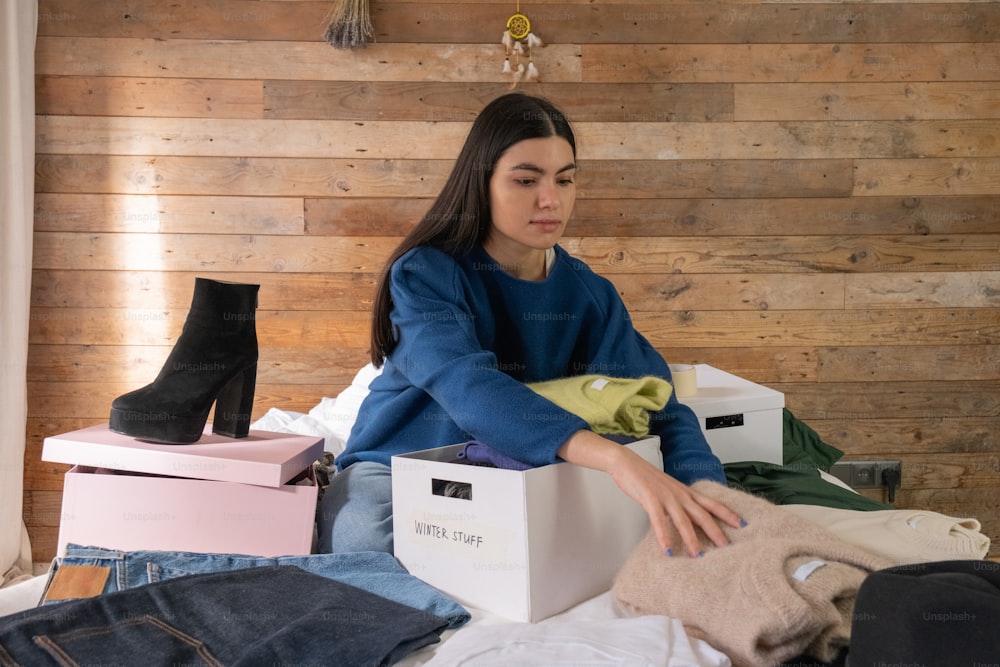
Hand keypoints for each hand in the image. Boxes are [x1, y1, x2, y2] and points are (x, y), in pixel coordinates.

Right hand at [558, 430, 743, 557]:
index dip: (728, 514)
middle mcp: (680, 494)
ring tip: (698, 556)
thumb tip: (687, 520)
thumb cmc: (646, 478)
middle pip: (702, 514)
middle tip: (728, 547)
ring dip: (691, 539)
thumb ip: (678, 504)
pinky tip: (666, 550)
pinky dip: (663, 536)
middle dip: (716, 531)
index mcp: (685, 492)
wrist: (626, 463)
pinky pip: (658, 520)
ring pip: (683, 520)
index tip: (743, 524)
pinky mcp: (650, 498)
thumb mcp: (668, 490)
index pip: (712, 504)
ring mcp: (666, 496)